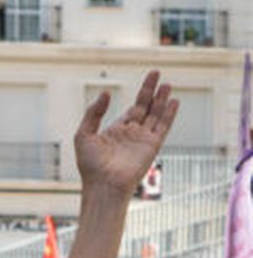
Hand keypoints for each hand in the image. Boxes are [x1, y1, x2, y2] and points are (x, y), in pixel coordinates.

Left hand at [74, 71, 178, 194]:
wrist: (103, 184)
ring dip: (161, 99)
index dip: (140, 94)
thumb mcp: (84, 134)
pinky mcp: (151, 145)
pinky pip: (163, 126)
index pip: (132, 109)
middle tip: (157, 73)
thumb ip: (93, 113)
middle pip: (146, 107)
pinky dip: (169, 114)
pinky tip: (174, 101)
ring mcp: (143, 139)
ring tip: (167, 84)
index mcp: (116, 131)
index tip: (147, 79)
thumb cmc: (90, 165)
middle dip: (151, 90)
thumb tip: (105, 93)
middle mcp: (131, 134)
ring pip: (156, 114)